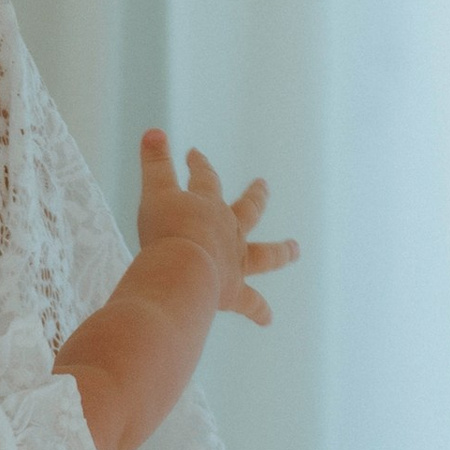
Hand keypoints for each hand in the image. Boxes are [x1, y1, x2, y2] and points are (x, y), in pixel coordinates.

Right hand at [134, 132, 297, 325]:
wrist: (182, 269)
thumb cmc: (165, 231)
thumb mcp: (155, 192)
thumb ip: (154, 163)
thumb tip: (153, 129)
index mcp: (208, 206)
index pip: (205, 178)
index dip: (200, 165)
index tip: (194, 154)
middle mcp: (229, 231)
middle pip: (247, 209)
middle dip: (254, 196)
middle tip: (263, 185)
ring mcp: (235, 261)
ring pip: (265, 255)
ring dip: (281, 251)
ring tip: (295, 249)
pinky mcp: (233, 292)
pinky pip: (251, 303)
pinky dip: (259, 311)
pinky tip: (268, 319)